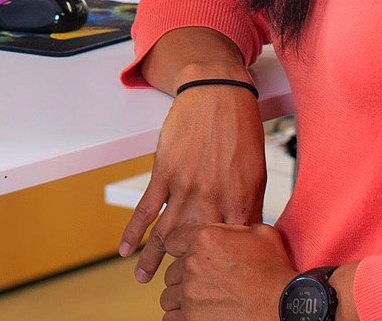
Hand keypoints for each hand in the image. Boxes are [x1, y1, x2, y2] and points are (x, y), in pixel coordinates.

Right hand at [119, 75, 266, 282]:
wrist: (218, 93)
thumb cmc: (241, 130)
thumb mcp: (256, 172)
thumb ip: (249, 206)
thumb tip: (247, 236)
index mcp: (240, 200)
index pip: (230, 246)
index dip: (222, 268)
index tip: (215, 284)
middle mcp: (212, 198)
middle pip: (196, 246)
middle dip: (186, 270)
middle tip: (178, 288)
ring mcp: (186, 186)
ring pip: (166, 232)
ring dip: (153, 259)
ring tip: (145, 280)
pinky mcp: (165, 172)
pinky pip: (146, 208)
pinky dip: (133, 230)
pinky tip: (124, 248)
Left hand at [159, 222, 296, 320]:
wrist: (284, 306)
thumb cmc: (275, 273)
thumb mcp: (259, 234)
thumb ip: (233, 228)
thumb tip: (226, 228)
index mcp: (204, 239)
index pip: (171, 240)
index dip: (181, 249)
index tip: (187, 257)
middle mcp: (192, 264)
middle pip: (172, 271)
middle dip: (184, 277)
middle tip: (204, 283)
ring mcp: (190, 294)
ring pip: (169, 296)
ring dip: (181, 299)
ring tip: (201, 301)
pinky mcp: (191, 319)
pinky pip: (171, 318)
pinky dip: (181, 318)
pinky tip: (196, 315)